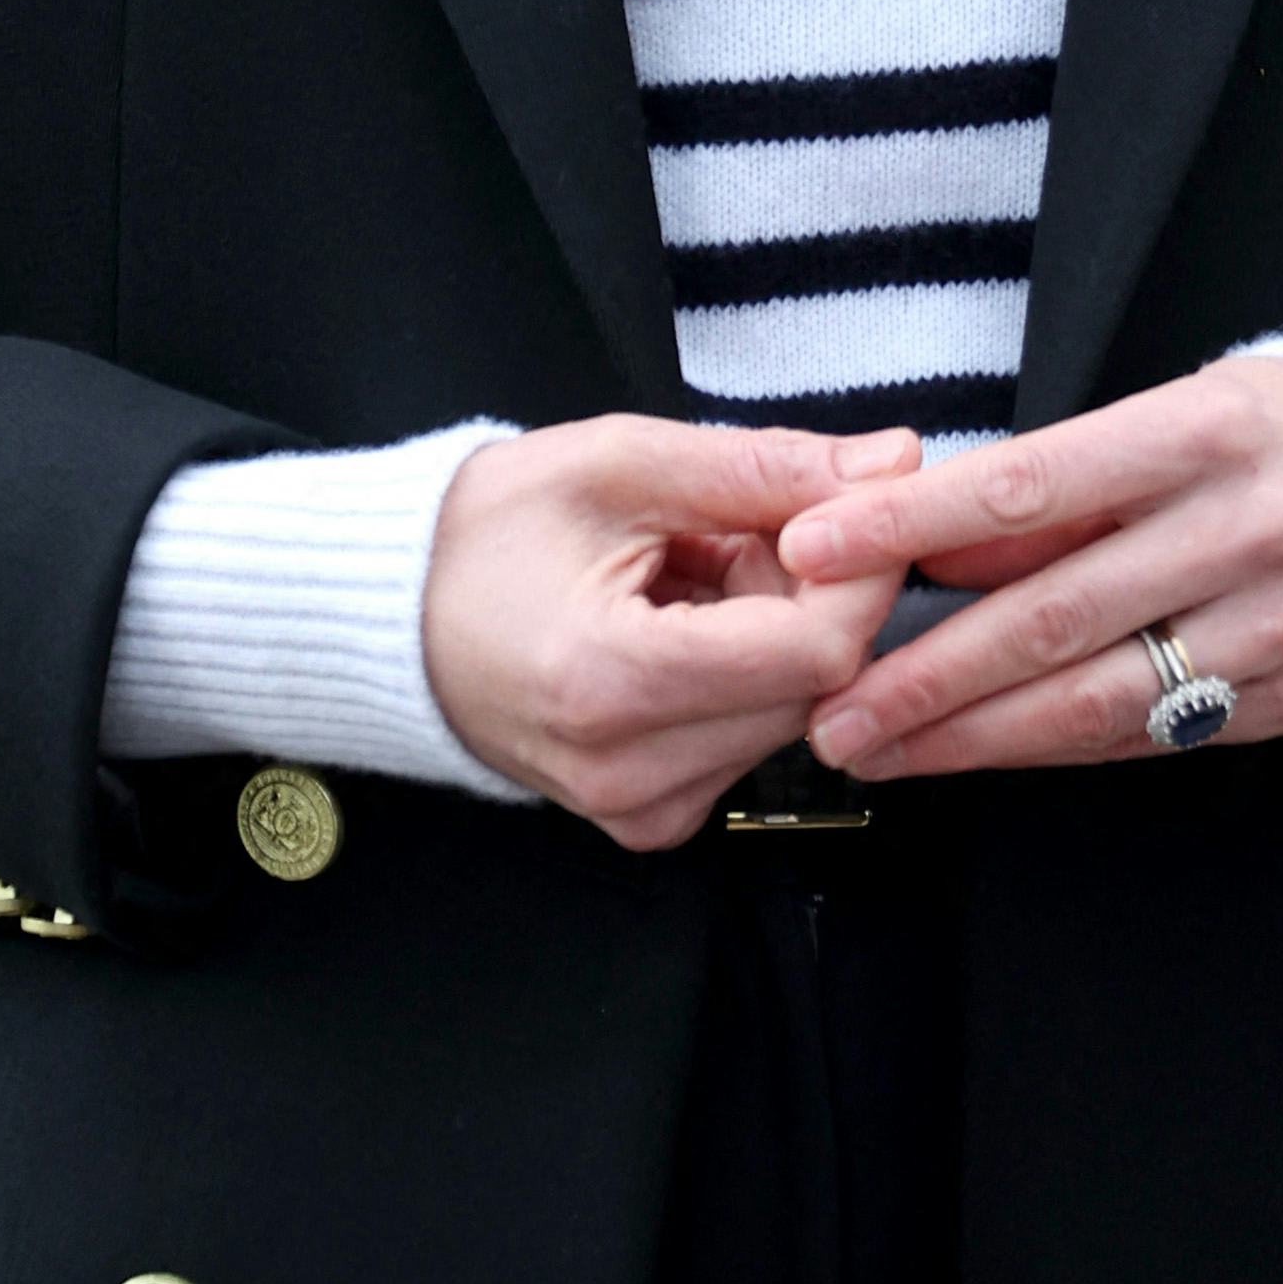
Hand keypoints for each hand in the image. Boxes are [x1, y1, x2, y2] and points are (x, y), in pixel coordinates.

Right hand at [423, 417, 920, 848]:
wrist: (387, 617)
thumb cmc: (486, 532)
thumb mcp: (620, 464)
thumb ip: (764, 467)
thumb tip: (895, 462)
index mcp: (610, 682)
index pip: (816, 653)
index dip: (859, 572)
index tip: (854, 502)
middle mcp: (629, 774)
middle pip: (815, 687)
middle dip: (816, 594)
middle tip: (748, 523)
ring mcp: (639, 810)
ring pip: (794, 715)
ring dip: (782, 631)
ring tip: (703, 569)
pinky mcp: (649, 821)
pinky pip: (751, 742)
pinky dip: (747, 674)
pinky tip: (687, 623)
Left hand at [776, 359, 1282, 779]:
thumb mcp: (1180, 411)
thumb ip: (1065, 484)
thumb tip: (936, 550)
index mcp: (1203, 431)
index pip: (1028, 486)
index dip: (910, 527)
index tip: (813, 552)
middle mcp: (1244, 529)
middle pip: (1052, 616)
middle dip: (923, 674)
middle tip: (828, 709)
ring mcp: (1280, 623)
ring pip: (1099, 698)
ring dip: (972, 736)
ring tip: (880, 749)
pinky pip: (1156, 735)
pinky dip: (1058, 749)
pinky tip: (985, 754)